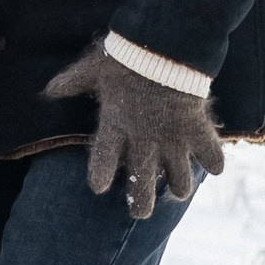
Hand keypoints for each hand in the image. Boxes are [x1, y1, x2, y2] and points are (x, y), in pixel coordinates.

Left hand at [48, 44, 225, 224]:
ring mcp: (172, 138)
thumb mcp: (93, 68)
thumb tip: (48, 90)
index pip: (103, 161)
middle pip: (141, 182)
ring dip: (179, 186)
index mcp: (114, 126)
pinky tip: (216, 169)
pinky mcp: (196, 129)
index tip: (100, 188)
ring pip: (178, 176)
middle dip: (140, 202)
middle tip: (141, 215)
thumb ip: (73, 82)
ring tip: (179, 193)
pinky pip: (209, 152)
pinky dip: (214, 160)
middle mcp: (142, 140)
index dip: (100, 176)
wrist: (163, 49)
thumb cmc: (125, 57)